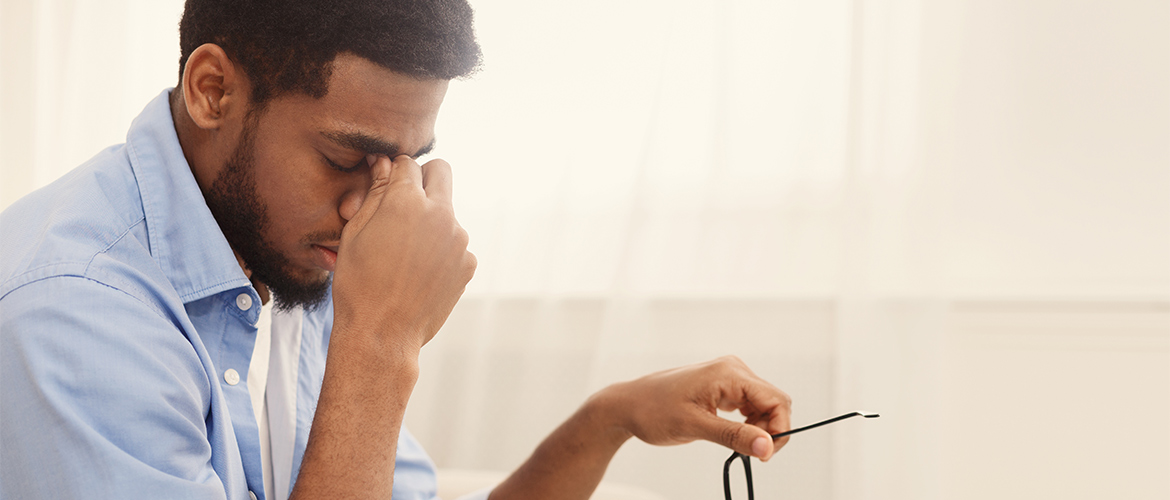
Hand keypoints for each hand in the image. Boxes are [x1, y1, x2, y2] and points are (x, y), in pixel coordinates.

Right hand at [331, 154, 475, 353]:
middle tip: (405, 202)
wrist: (382, 334)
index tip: (387, 184)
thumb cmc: (358, 284)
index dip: (393, 172)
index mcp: (407, 201)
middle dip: (424, 178)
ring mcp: (459, 240)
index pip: (407, 163)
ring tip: (405, 253)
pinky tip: (419, 273)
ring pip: (447, 213)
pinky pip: (455, 244)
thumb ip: (375, 192)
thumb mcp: (355, 233)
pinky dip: (441, 251)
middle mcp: (440, 214)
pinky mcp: (468, 263)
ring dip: (431, 221)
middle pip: (441, 172)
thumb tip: (384, 163)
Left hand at [597, 356, 791, 460]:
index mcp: (729, 373)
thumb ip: (733, 436)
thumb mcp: (694, 426)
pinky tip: (734, 435)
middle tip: (752, 453)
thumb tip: (767, 446)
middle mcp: (733, 370)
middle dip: (770, 430)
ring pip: (764, 405)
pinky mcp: (722, 387)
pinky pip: (749, 405)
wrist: (628, 405)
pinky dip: (749, 423)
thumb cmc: (653, 411)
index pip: (776, 400)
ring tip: (738, 445)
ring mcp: (728, 377)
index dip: (778, 429)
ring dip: (759, 428)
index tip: (764, 454)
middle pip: (774, 402)